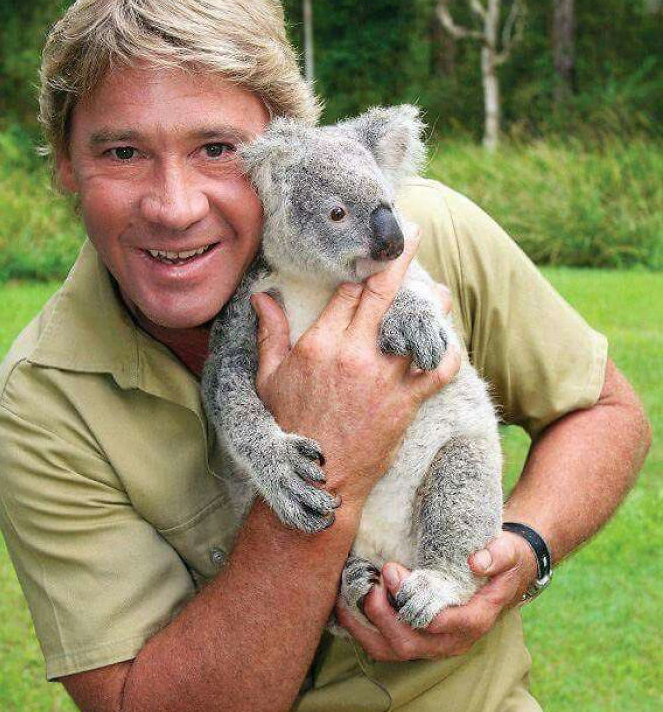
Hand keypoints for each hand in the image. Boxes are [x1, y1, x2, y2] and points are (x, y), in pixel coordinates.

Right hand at [251, 229, 460, 509]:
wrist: (320, 478)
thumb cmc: (291, 428)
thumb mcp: (269, 379)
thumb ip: (270, 334)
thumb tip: (261, 297)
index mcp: (321, 344)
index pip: (348, 292)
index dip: (362, 267)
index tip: (373, 248)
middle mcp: (355, 353)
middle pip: (383, 293)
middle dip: (400, 258)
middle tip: (414, 233)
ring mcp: (384, 377)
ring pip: (417, 327)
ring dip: (433, 305)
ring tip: (441, 292)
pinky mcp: (406, 403)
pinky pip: (438, 371)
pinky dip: (448, 355)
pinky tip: (449, 345)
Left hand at [334, 531, 537, 660]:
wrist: (503, 576)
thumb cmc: (504, 562)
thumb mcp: (510, 552)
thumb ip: (499, 555)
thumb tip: (477, 561)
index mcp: (474, 619)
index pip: (439, 624)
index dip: (411, 600)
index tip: (392, 570)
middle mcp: (451, 640)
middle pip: (408, 644)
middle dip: (382, 615)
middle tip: (370, 581)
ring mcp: (433, 644)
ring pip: (391, 651)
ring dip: (364, 628)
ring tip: (348, 596)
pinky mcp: (417, 638)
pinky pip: (384, 645)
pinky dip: (361, 629)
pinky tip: (346, 604)